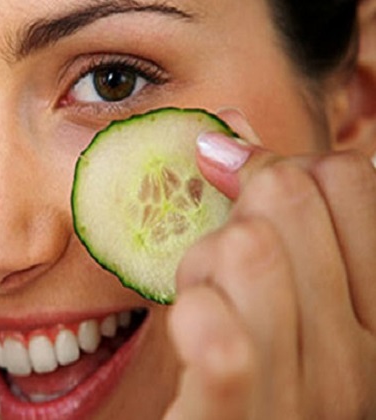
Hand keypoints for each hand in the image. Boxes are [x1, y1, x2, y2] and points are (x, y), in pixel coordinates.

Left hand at [165, 111, 375, 418]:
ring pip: (246, 245)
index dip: (278, 168)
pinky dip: (195, 312)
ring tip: (201, 302)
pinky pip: (222, 339)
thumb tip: (225, 126)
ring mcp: (305, 397)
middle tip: (218, 267)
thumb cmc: (249, 378)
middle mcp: (362, 360)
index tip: (238, 191)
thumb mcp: (276, 296)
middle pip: (291, 197)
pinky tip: (191, 328)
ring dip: (201, 264)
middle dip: (234, 213)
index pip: (350, 178)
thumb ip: (267, 211)